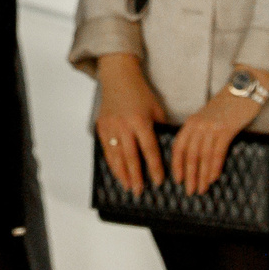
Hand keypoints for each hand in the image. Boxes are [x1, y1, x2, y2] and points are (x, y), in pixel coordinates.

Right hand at [93, 56, 168, 194]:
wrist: (118, 77)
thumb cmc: (141, 93)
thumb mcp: (156, 109)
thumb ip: (160, 129)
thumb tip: (167, 150)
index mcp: (141, 121)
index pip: (149, 150)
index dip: (154, 167)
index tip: (158, 181)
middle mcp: (124, 125)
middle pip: (131, 157)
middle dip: (136, 176)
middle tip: (140, 191)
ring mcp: (110, 126)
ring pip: (116, 156)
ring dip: (122, 174)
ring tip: (128, 187)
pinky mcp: (101, 126)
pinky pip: (106, 149)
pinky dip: (112, 163)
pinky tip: (117, 173)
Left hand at [171, 78, 268, 195]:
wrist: (243, 89)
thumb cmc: (226, 105)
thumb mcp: (206, 117)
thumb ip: (199, 132)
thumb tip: (195, 157)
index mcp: (191, 122)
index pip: (179, 147)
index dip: (177, 165)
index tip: (177, 180)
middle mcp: (198, 125)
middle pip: (190, 154)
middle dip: (189, 175)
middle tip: (189, 191)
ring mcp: (212, 127)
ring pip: (203, 156)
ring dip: (202, 175)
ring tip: (201, 189)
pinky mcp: (226, 129)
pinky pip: (218, 152)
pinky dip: (214, 167)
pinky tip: (213, 178)